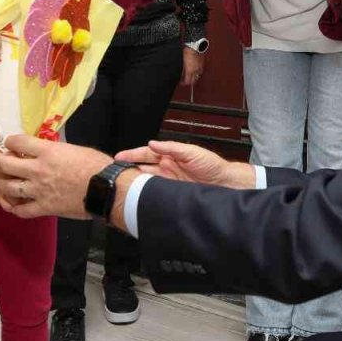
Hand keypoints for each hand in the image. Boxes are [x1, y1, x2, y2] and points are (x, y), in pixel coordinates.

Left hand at [0, 134, 111, 218]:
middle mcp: (37, 169)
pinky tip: (18, 206)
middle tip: (8, 165)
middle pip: (5, 164)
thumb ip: (56, 150)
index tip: (12, 145)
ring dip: (5, 185)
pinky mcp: (44, 208)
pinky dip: (16, 209)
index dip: (11, 142)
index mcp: (47, 151)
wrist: (106, 189)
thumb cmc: (97, 166)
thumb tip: (48, 151)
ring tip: (10, 185)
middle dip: (2, 163)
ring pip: (7, 188)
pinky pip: (21, 211)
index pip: (17, 141)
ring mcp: (38, 190)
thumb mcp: (75, 149)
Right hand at [116, 139, 255, 187]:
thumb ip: (172, 148)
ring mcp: (169, 182)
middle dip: (129, 169)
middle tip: (115, 173)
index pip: (146, 154)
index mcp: (170, 156)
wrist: (225, 183)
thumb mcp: (192, 152)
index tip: (119, 158)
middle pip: (143, 168)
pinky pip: (156, 194)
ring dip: (136, 182)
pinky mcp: (173, 194)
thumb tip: (153, 143)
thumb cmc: (213, 165)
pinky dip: (147, 195)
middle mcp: (167, 168)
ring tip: (123, 185)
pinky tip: (139, 197)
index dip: (132, 155)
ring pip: (147, 181)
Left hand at [181, 47, 204, 85]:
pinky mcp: (202, 63)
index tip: (181, 82)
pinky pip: (200, 70)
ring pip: (198, 75)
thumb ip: (182, 70)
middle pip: (194, 80)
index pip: (188, 82)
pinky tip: (194, 68)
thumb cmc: (187, 52)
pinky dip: (197, 71)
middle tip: (185, 79)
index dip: (184, 83)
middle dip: (189, 81)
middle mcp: (196, 70)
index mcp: (190, 71)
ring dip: (194, 76)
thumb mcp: (182, 62)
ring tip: (190, 74)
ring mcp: (200, 67)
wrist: (194, 46)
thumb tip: (181, 75)